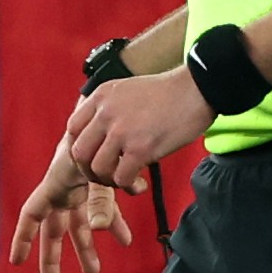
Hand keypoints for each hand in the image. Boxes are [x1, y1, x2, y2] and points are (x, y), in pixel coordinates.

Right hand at [10, 147, 138, 272]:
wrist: (113, 110)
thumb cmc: (98, 135)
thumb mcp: (96, 169)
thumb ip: (100, 199)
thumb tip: (100, 231)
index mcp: (56, 183)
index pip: (32, 214)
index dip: (23, 237)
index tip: (17, 262)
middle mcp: (65, 188)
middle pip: (53, 229)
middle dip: (53, 257)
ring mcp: (82, 188)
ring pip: (80, 224)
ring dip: (87, 247)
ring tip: (95, 271)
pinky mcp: (101, 186)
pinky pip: (104, 211)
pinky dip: (114, 224)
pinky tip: (125, 240)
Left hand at [61, 68, 211, 194]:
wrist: (199, 88)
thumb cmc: (171, 91)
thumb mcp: (130, 89)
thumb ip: (111, 107)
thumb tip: (103, 134)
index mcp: (102, 96)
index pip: (73, 128)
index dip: (81, 147)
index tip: (95, 156)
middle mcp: (107, 112)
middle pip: (79, 152)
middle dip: (89, 170)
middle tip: (106, 174)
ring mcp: (122, 131)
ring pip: (97, 169)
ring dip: (108, 180)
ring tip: (124, 179)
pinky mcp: (140, 148)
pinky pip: (121, 177)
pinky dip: (127, 185)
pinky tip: (139, 181)